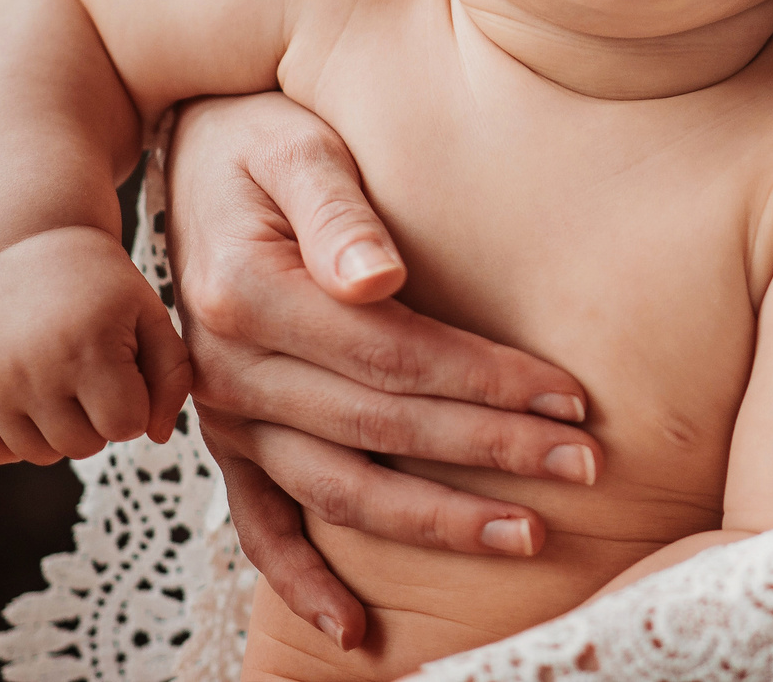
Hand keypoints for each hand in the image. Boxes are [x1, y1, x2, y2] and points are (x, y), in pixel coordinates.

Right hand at [0, 224, 191, 463]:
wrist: (31, 245)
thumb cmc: (103, 288)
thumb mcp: (152, 316)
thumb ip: (174, 377)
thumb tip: (157, 437)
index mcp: (89, 346)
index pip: (127, 427)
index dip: (134, 403)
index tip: (126, 370)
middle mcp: (33, 367)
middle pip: (84, 447)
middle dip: (99, 418)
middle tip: (92, 374)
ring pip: (40, 454)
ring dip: (59, 429)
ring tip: (62, 381)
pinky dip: (15, 438)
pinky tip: (28, 399)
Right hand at [167, 92, 602, 650]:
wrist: (189, 159)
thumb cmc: (263, 142)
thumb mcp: (298, 147)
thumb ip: (340, 212)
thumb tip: (380, 281)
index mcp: (253, 297)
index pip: (395, 357)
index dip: (486, 382)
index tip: (570, 398)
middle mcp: (232, 370)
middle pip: (383, 429)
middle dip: (492, 455)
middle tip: (584, 468)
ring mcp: (225, 414)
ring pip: (339, 489)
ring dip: (434, 523)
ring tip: (526, 538)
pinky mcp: (226, 439)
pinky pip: (261, 523)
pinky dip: (303, 581)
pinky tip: (356, 630)